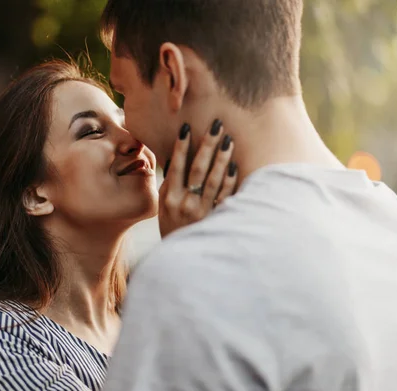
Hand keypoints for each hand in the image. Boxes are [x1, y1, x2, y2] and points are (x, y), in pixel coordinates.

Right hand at [158, 119, 237, 237]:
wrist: (182, 260)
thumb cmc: (172, 229)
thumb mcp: (162, 208)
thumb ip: (168, 186)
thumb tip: (174, 160)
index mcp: (169, 198)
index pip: (176, 166)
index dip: (182, 147)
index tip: (187, 127)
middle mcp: (184, 203)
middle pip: (197, 169)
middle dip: (207, 145)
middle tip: (216, 125)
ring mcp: (201, 212)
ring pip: (213, 180)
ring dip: (221, 158)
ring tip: (228, 140)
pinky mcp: (216, 219)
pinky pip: (225, 197)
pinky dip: (230, 181)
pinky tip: (234, 166)